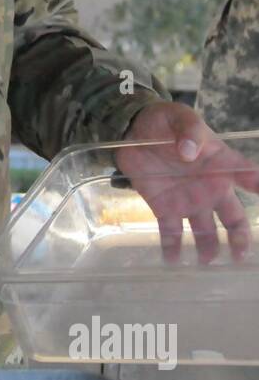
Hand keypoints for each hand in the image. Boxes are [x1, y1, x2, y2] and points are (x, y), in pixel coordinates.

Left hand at [115, 102, 258, 264]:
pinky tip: (172, 262)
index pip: (245, 175)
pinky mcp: (164, 208)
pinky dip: (172, 248)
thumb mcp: (179, 117)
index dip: (255, 184)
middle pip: (232, 217)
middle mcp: (210, 188)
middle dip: (239, 236)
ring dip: (208, 248)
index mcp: (220, 163)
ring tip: (207, 261)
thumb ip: (189, 130)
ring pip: (205, 231)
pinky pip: (171, 233)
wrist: (133, 130)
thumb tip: (190, 151)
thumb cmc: (165, 122)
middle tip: (241, 254)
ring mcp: (188, 201)